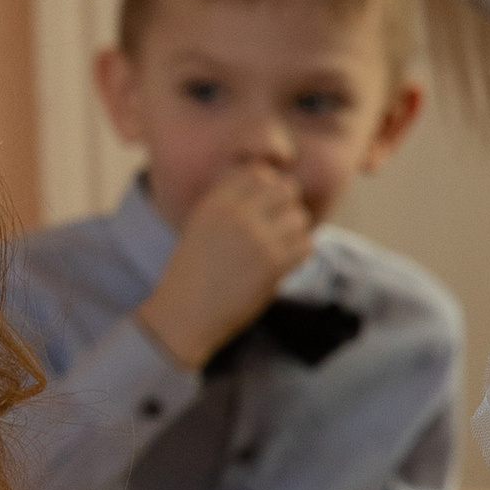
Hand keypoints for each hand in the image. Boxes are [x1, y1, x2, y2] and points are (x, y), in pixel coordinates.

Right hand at [137, 161, 314, 370]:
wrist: (183, 315)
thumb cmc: (191, 274)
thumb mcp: (201, 227)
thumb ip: (230, 205)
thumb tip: (273, 188)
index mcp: (216, 203)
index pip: (258, 173)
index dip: (268, 187)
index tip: (264, 208)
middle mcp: (237, 215)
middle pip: (285, 189)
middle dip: (287, 205)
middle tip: (278, 226)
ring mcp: (257, 239)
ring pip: (300, 217)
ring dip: (295, 232)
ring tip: (279, 248)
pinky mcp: (274, 265)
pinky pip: (305, 245)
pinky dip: (299, 254)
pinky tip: (284, 263)